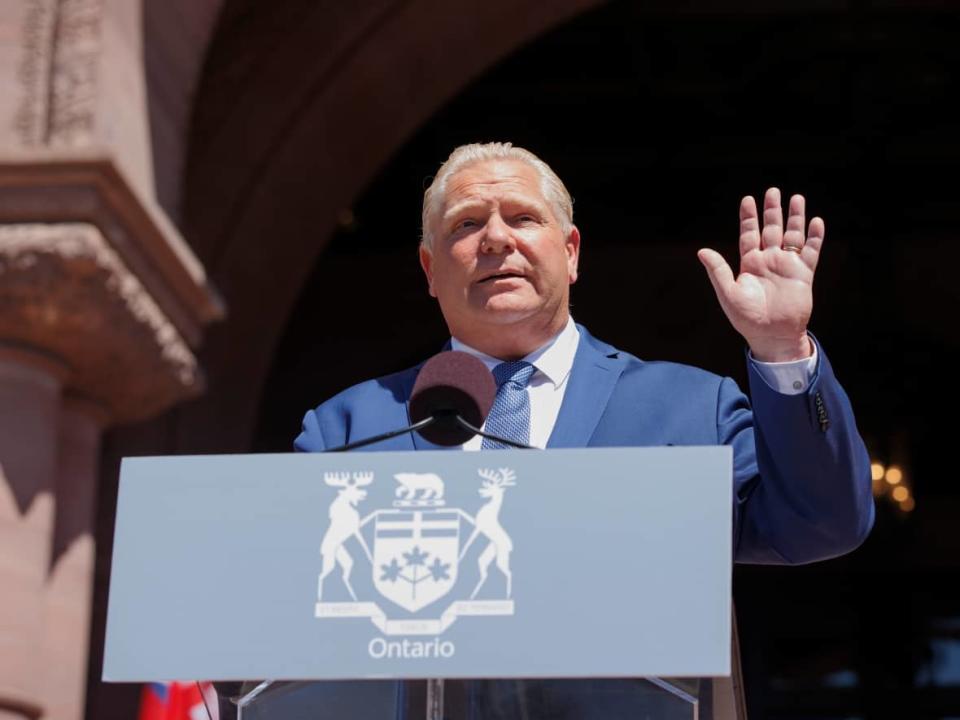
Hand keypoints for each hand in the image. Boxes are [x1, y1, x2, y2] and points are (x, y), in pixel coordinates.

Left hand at [697, 188, 821, 361]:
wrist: (771, 336)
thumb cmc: (746, 319)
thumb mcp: (729, 294)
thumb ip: (718, 271)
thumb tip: (702, 251)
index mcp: (749, 264)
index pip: (749, 234)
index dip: (748, 217)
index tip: (748, 199)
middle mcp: (768, 261)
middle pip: (771, 229)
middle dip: (772, 211)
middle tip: (773, 191)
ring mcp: (787, 266)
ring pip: (792, 235)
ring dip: (795, 218)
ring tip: (797, 198)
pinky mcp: (803, 275)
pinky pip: (810, 252)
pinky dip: (814, 237)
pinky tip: (816, 222)